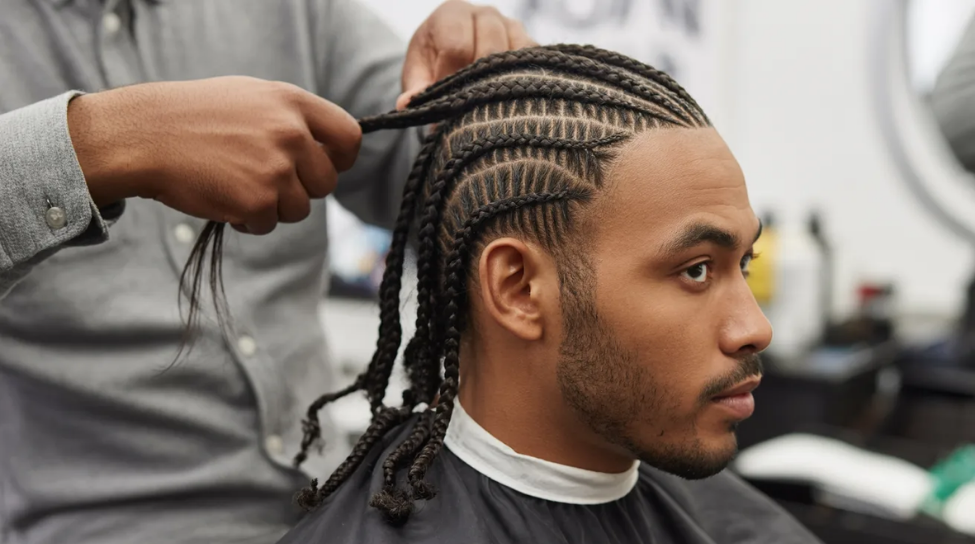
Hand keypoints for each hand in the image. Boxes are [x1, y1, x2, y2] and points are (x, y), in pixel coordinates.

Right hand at [69, 76, 361, 234]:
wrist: (146, 136)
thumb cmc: (194, 117)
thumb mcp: (251, 98)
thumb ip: (292, 119)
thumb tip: (326, 149)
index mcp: (292, 103)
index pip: (348, 136)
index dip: (341, 158)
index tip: (327, 165)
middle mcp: (291, 133)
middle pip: (326, 182)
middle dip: (301, 189)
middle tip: (265, 180)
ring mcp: (276, 168)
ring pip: (299, 208)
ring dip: (272, 206)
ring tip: (236, 183)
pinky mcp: (258, 201)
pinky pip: (268, 225)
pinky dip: (247, 221)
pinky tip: (222, 197)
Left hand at [397, 1, 535, 109]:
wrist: (455, 53)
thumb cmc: (433, 63)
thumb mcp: (419, 74)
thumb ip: (416, 87)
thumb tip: (407, 104)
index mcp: (451, 14)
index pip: (457, 46)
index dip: (451, 78)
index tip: (445, 102)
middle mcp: (484, 14)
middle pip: (490, 50)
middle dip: (478, 83)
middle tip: (469, 110)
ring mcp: (511, 26)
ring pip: (515, 57)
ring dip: (502, 85)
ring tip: (487, 108)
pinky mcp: (530, 43)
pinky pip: (533, 64)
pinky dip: (523, 82)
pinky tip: (509, 101)